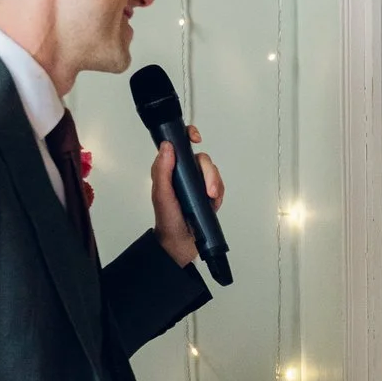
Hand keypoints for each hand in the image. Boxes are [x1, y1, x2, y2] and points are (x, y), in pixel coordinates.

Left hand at [149, 124, 225, 267]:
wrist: (180, 243)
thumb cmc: (167, 220)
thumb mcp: (161, 194)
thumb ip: (162, 170)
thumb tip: (166, 147)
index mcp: (169, 170)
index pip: (179, 145)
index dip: (188, 136)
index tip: (195, 139)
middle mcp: (184, 174)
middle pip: (202, 159)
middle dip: (208, 172)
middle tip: (208, 189)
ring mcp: (197, 183)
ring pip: (212, 171)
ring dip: (215, 183)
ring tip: (211, 197)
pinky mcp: (208, 194)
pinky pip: (220, 185)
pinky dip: (220, 192)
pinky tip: (213, 202)